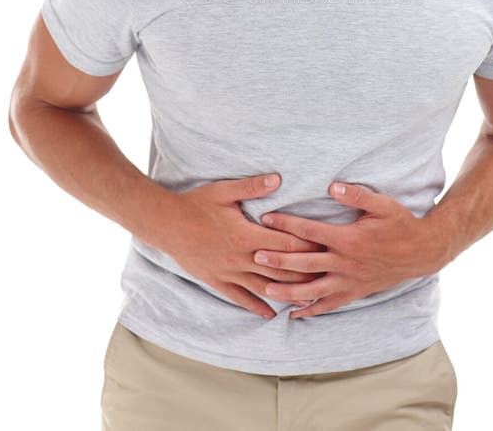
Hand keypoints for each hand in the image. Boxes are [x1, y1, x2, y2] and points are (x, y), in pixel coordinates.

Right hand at [160, 173, 326, 318]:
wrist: (166, 224)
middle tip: (326, 276)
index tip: (325, 246)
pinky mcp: (217, 280)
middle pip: (279, 268)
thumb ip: (252, 187)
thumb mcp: (224, 191)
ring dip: (286, 293)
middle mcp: (240, 257)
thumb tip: (278, 179)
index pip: (284, 242)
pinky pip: (240, 297)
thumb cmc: (196, 204)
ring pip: (263, 287)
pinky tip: (271, 314)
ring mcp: (228, 272)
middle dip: (304, 273)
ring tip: (307, 300)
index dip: (306, 245)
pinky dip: (257, 306)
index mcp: (246, 235)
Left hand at [256, 182, 450, 318]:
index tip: (266, 219)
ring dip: (288, 290)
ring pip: (313, 289)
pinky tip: (295, 315)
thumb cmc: (400, 224)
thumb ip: (356, 195)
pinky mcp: (355, 292)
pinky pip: (329, 305)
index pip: (309, 230)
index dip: (286, 224)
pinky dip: (311, 311)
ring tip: (266, 290)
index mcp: (347, 239)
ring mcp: (349, 280)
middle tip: (255, 256)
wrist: (421, 252)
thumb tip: (332, 188)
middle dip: (278, 259)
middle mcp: (345, 262)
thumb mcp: (382, 204)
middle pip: (304, 261)